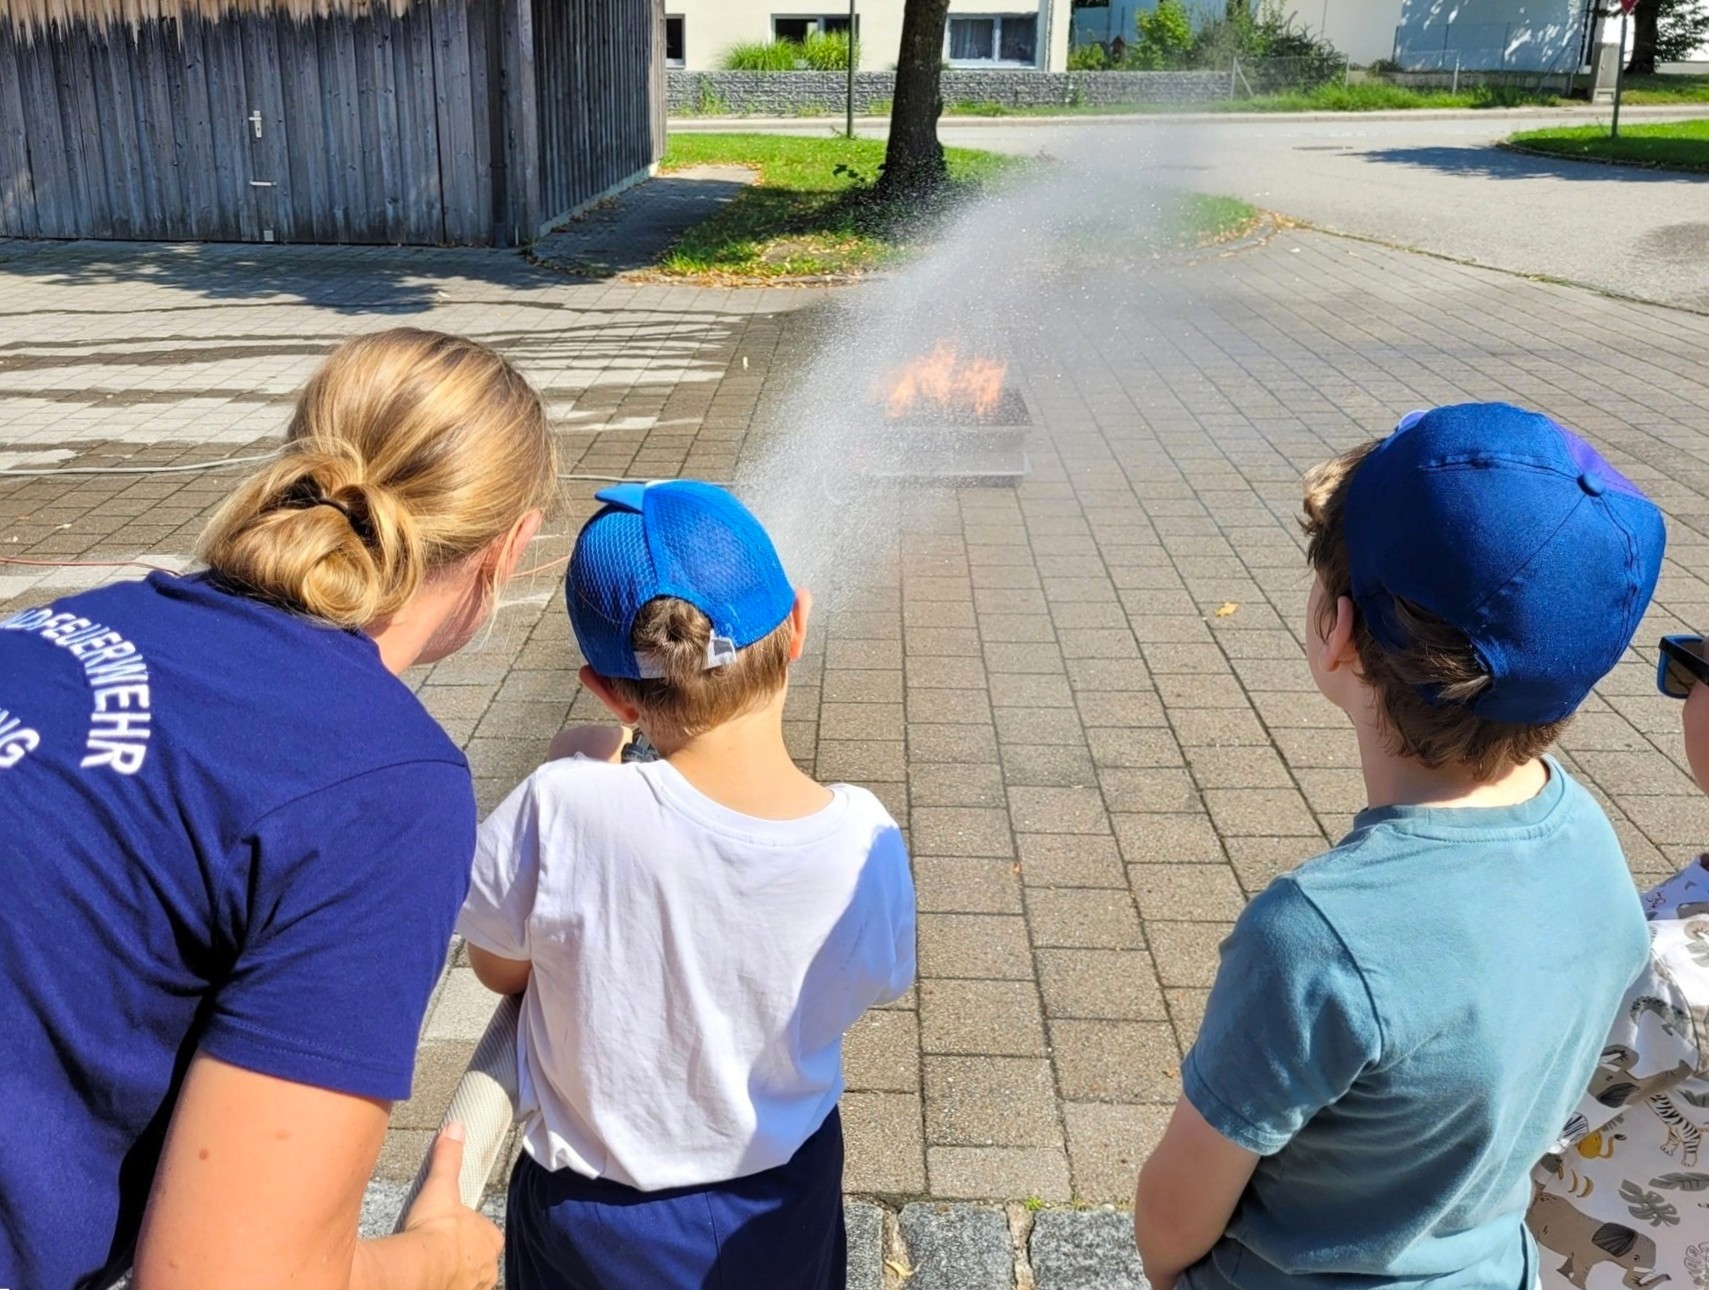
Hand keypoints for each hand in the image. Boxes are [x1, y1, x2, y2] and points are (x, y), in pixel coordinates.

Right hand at [401, 1123, 503, 1289]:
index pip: (487, 1235)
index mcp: (491, 1240)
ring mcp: (474, 1288)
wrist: (420, 1270)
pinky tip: (433, 1283)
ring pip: (469, 1282)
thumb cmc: (435, 1229)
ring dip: (455, 1278)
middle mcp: (488, 1269)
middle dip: (464, 1259)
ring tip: (434, 1272)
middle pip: (479, 1262)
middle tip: (440, 1254)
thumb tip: (456, 1126)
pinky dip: (446, 1287)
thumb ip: (448, 1157)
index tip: (452, 1232)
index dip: (471, 1232)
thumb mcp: (441, 1186)